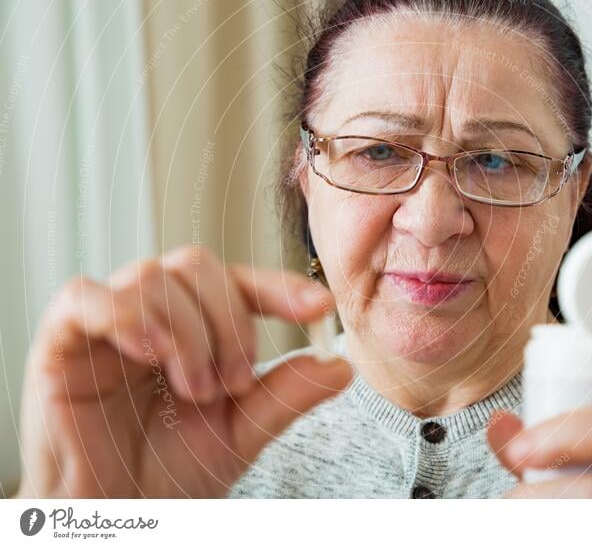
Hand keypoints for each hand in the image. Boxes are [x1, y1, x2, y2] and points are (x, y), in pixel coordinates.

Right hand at [16, 245, 350, 497]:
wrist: (117, 514)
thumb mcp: (242, 431)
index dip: (279, 287)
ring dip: (187, 332)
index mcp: (195, 324)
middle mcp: (153, 313)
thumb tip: (342, 365)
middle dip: (228, 320)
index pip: (239, 282)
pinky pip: (84, 297)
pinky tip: (150, 351)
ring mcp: (107, 323)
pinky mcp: (62, 341)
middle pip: (197, 265)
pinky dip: (123, 314)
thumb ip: (286, 395)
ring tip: (196, 389)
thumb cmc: (171, 471)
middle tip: (235, 382)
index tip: (318, 307)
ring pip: (153, 278)